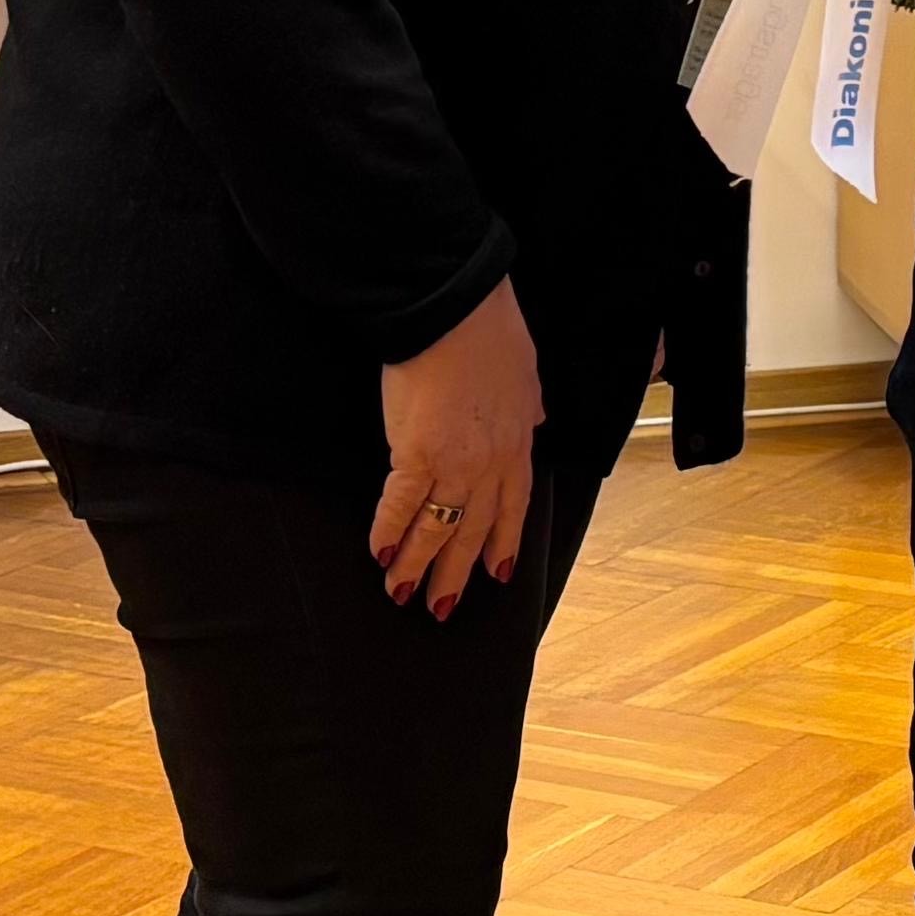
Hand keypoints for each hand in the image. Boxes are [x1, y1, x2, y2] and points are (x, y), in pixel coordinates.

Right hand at [372, 278, 543, 618]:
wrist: (456, 310)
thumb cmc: (489, 331)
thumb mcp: (525, 372)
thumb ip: (527, 404)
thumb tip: (535, 418)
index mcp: (517, 442)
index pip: (513, 506)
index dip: (503, 542)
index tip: (497, 573)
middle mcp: (491, 462)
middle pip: (474, 530)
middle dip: (457, 572)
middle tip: (442, 606)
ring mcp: (455, 462)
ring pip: (437, 528)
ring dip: (418, 565)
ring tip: (403, 594)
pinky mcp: (416, 453)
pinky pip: (400, 505)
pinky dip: (388, 532)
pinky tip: (379, 554)